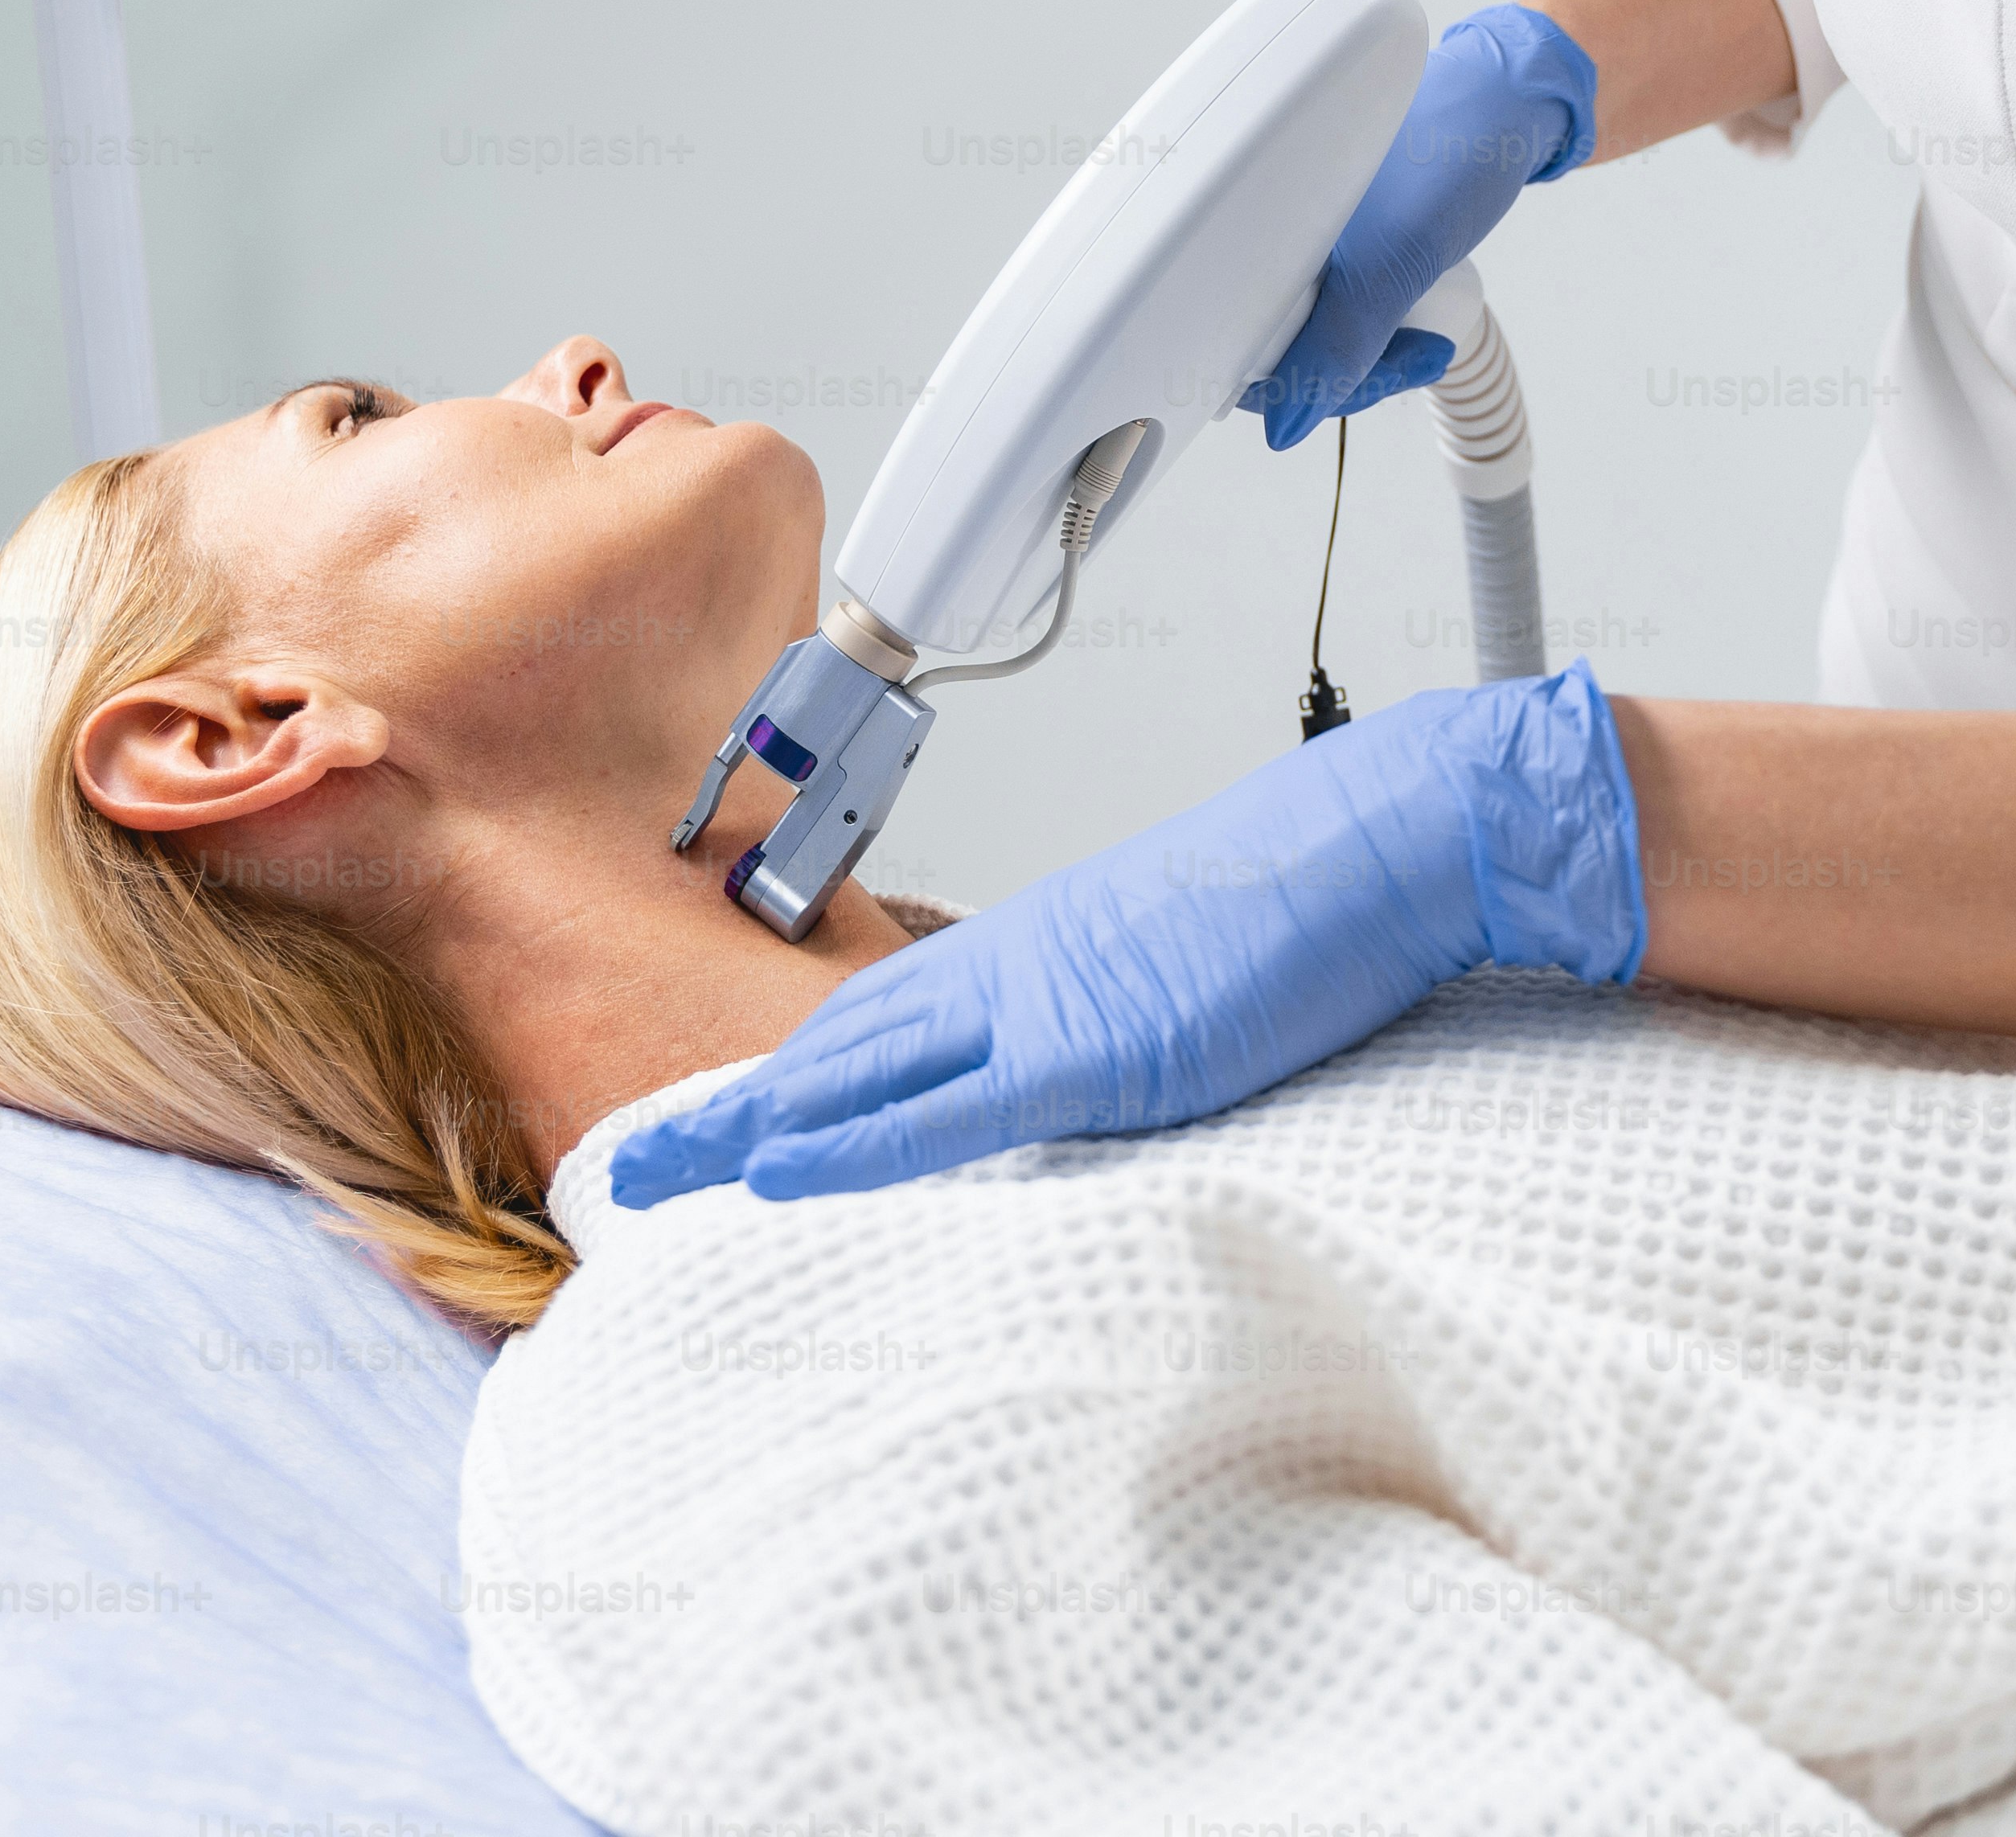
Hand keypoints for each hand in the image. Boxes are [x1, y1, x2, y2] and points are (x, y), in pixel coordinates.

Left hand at [613, 666, 1643, 1203]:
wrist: (1384, 837)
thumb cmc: (1310, 897)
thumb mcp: (1186, 967)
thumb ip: (1118, 1017)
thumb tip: (1097, 1070)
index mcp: (1034, 952)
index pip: (880, 1026)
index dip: (792, 1082)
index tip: (721, 1131)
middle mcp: (1014, 969)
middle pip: (838, 1046)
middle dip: (731, 1112)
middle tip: (631, 1167)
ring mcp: (1046, 1002)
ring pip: (859, 1070)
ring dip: (750, 1128)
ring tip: (653, 1177)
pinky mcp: (1095, 1042)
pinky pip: (945, 1104)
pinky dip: (850, 1139)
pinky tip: (776, 1168)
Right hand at [1241, 5, 1597, 450]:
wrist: (1509, 104)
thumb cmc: (1450, 153)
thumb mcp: (1395, 263)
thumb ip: (1339, 346)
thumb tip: (1284, 430)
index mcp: (1253, 227)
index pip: (1237, 344)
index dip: (1288, 387)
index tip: (1350, 388)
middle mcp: (1270, 236)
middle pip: (1279, 351)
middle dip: (1347, 374)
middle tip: (1416, 358)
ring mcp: (1307, 242)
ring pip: (1317, 339)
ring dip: (1372, 358)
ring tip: (1429, 343)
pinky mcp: (1341, 244)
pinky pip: (1344, 313)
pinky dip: (1382, 332)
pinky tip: (1416, 325)